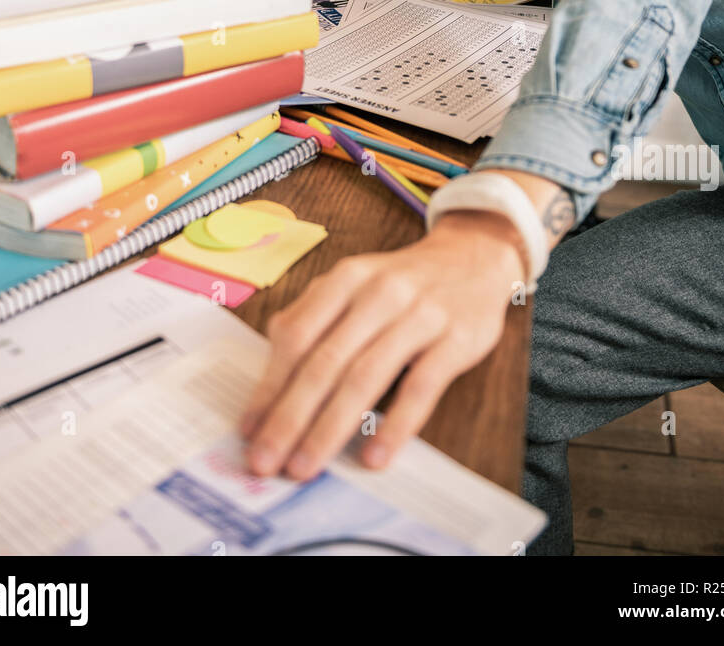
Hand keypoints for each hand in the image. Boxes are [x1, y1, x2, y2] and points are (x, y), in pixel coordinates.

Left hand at [239, 210, 525, 481]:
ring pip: (366, 376)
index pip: (297, 336)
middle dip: (291, 417)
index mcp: (346, 278)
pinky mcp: (456, 339)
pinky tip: (375, 458)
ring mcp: (420, 315)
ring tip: (307, 465)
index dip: (269, 386)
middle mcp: (379, 292)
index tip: (249, 429)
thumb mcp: (354, 281)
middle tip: (267, 461)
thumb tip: (271, 363)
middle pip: (325, 362)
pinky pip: (421, 388)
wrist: (474, 257)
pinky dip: (396, 426)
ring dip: (331, 427)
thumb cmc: (404, 281)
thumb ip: (312, 315)